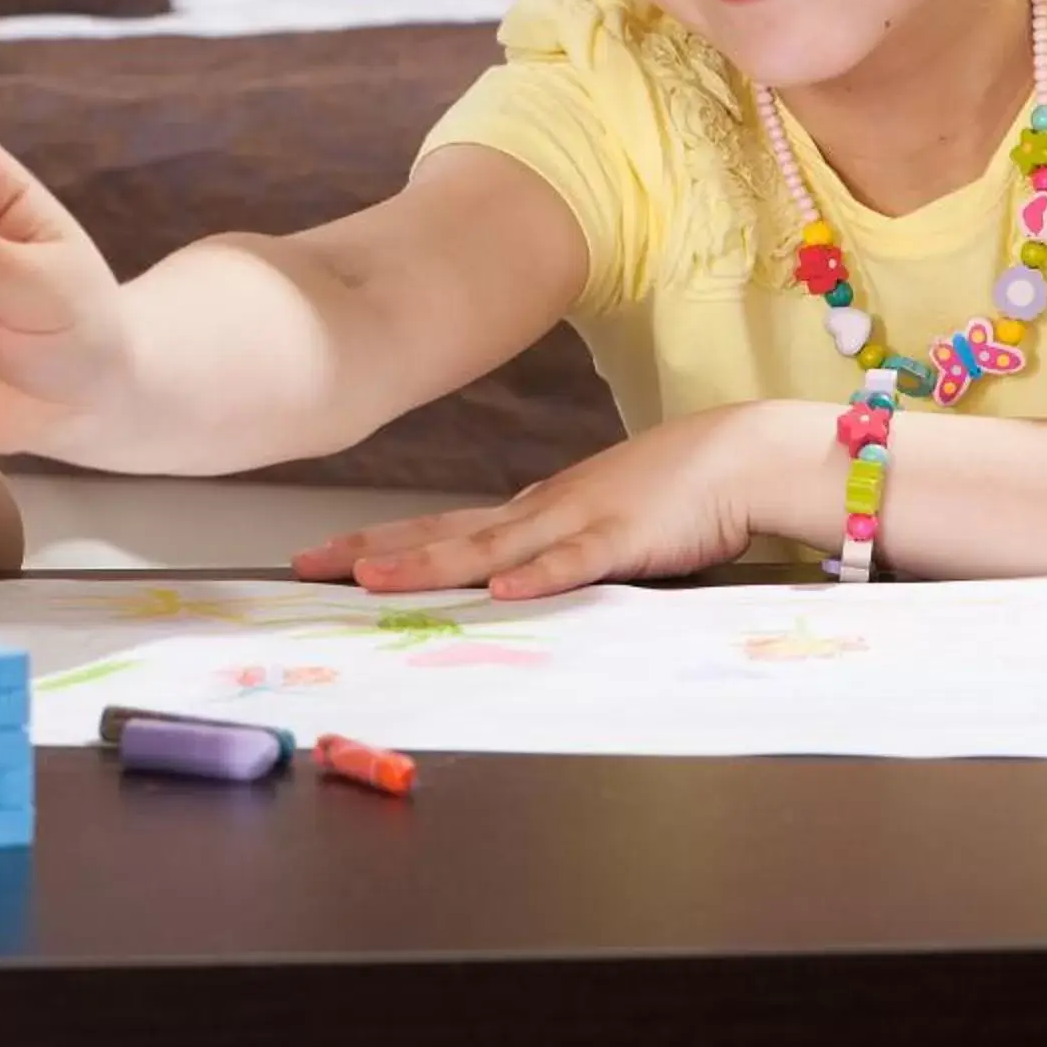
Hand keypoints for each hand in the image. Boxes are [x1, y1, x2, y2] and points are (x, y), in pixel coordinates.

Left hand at [290, 403, 784, 598]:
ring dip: (430, 566)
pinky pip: (576, 563)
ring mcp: (578, 520)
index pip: (438, 529)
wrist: (738, 455)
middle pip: (442, 536)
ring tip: (373, 580)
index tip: (323, 554)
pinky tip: (503, 591)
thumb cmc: (671, 493)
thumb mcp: (597, 523)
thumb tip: (507, 580)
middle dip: (372, 552)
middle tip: (308, 565)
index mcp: (530, 510)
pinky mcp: (626, 538)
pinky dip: (538, 577)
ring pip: (490, 548)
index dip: (378, 543)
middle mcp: (538, 511)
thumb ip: (553, 549)